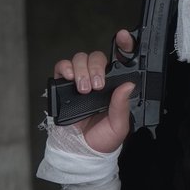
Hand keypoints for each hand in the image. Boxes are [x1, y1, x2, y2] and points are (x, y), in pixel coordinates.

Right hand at [53, 30, 135, 154]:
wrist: (81, 152)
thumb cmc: (102, 140)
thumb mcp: (119, 125)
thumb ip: (122, 105)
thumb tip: (128, 85)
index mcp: (114, 87)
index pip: (120, 61)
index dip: (123, 46)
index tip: (123, 37)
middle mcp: (98, 80)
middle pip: (96, 57)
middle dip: (97, 67)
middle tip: (97, 86)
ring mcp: (80, 81)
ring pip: (80, 59)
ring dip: (82, 70)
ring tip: (84, 89)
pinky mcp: (64, 86)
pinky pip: (62, 67)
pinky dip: (65, 68)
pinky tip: (70, 78)